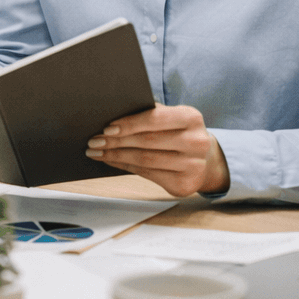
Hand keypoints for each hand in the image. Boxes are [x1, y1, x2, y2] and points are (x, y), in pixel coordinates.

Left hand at [86, 104, 230, 196]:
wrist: (204, 159)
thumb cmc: (176, 132)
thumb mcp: (169, 117)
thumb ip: (148, 113)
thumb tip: (110, 113)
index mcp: (192, 118)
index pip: (155, 118)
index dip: (129, 123)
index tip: (107, 127)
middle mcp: (197, 142)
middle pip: (147, 142)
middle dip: (116, 141)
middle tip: (94, 141)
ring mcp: (194, 166)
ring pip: (145, 160)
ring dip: (116, 156)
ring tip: (96, 152)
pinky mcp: (184, 185)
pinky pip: (147, 174)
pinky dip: (125, 167)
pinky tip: (111, 161)